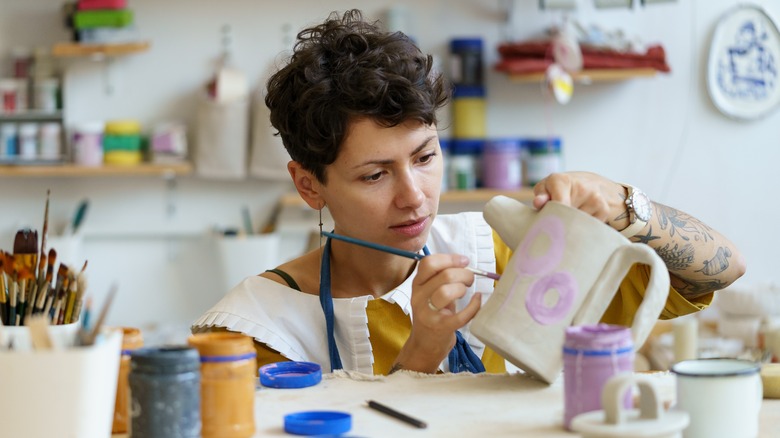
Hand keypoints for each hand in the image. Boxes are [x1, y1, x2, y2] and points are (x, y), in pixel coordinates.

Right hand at [396, 254, 481, 372]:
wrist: (424, 345)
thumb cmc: (433, 315)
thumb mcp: (430, 293)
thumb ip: (440, 277)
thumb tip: (463, 262)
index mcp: (417, 285)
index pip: (428, 263)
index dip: (449, 258)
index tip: (464, 261)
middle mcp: (419, 297)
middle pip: (444, 275)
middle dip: (464, 273)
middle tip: (470, 279)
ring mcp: (428, 313)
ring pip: (447, 291)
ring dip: (463, 287)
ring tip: (468, 291)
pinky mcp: (441, 328)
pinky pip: (461, 314)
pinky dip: (474, 306)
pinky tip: (478, 300)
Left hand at [532, 171, 627, 226]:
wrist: (588, 183)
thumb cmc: (559, 188)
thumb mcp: (545, 187)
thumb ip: (540, 195)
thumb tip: (538, 203)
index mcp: (562, 181)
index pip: (559, 204)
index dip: (553, 218)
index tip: (548, 225)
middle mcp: (582, 187)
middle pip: (567, 217)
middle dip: (560, 225)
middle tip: (555, 226)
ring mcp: (595, 199)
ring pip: (577, 225)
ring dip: (571, 227)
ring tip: (568, 218)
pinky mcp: (604, 210)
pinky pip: (588, 228)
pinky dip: (582, 228)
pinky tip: (579, 219)